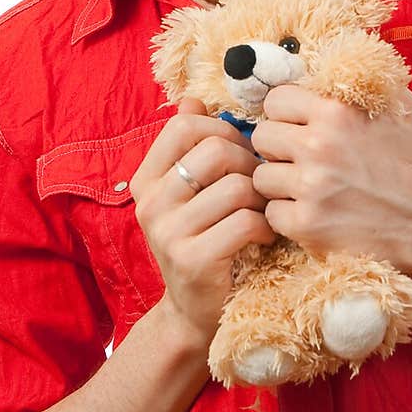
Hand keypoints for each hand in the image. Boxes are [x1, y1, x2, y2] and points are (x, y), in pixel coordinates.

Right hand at [129, 97, 276, 342]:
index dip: (222, 131)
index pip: (184, 126)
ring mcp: (168, 233)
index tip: (238, 153)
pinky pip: (246, 222)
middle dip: (249, 163)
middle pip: (215, 151)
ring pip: (238, 186)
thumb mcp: (188, 194)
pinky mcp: (194, 259)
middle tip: (257, 187)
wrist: (194, 311)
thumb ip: (189, 148)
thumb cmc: (202, 242)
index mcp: (146, 180)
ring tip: (261, 212)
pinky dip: (265, 226)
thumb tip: (192, 100)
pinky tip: (262, 236)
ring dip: (261, 198)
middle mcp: (150, 203)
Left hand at [250, 84, 411, 273]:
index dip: (285, 114)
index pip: (275, 100)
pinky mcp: (306, 224)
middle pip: (261, 137)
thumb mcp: (401, 108)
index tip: (299, 126)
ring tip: (308, 189)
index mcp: (336, 111)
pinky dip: (288, 216)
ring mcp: (310, 187)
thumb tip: (337, 60)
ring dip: (280, 184)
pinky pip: (272, 213)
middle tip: (301, 160)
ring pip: (261, 177)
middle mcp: (318, 145)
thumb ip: (367, 82)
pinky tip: (313, 213)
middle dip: (278, 148)